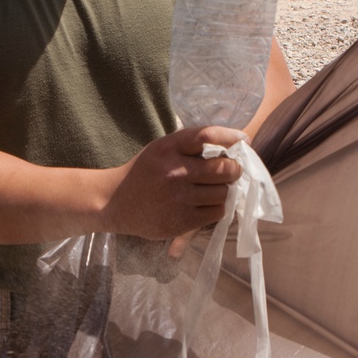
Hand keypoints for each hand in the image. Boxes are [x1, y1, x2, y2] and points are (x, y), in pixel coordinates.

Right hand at [104, 125, 246, 240]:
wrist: (115, 202)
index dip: (230, 136)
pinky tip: (206, 204)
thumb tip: (232, 143)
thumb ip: (190, 145)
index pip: (207, 136)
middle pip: (224, 168)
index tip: (243, 139)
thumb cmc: (144, 172)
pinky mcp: (181, 221)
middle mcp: (175, 172)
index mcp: (169, 148)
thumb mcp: (161, 149)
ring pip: (224, 193)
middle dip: (234, 169)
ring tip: (215, 189)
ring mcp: (179, 198)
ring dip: (225, 190)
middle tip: (231, 171)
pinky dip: (217, 207)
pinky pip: (216, 212)